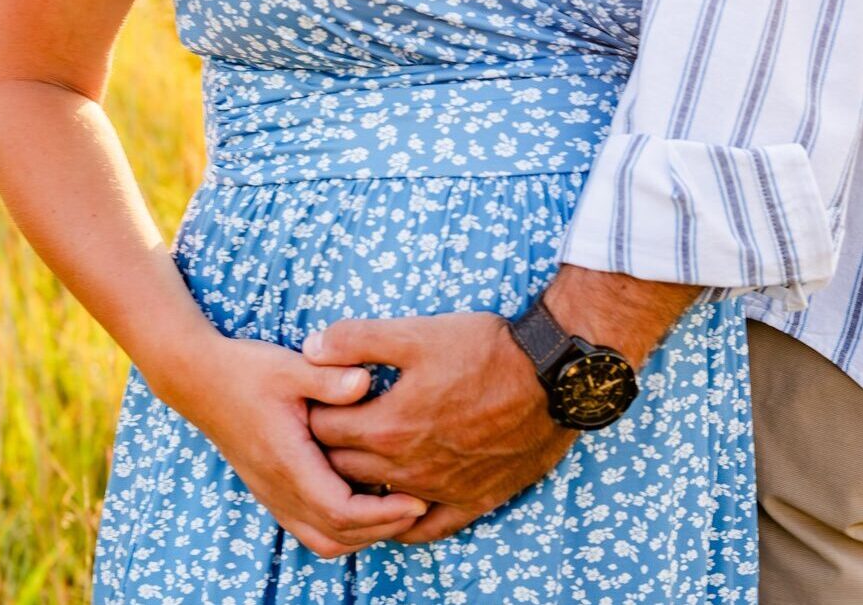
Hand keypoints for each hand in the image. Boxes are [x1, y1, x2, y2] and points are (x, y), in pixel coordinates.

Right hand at [145, 335, 428, 557]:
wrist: (197, 379)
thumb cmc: (246, 370)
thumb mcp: (291, 365)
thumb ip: (330, 376)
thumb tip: (367, 381)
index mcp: (287, 461)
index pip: (341, 510)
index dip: (383, 513)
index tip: (417, 497)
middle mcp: (278, 488)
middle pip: (336, 536)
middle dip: (382, 529)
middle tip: (419, 506)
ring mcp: (271, 494)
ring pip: (322, 540)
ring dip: (361, 535)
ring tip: (396, 510)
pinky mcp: (269, 490)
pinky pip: (309, 528)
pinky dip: (341, 528)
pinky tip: (362, 501)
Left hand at [303, 312, 576, 543]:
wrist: (553, 378)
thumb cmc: (484, 349)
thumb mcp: (417, 332)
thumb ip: (357, 339)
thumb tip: (310, 348)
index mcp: (388, 426)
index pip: (323, 430)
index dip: (312, 411)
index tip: (312, 396)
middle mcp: (407, 468)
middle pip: (342, 469)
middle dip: (326, 448)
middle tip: (325, 427)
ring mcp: (440, 491)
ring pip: (377, 501)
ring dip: (359, 484)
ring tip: (354, 459)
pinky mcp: (472, 502)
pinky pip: (424, 530)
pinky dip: (402, 521)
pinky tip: (395, 506)